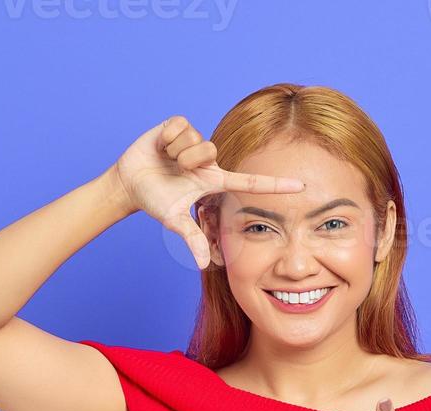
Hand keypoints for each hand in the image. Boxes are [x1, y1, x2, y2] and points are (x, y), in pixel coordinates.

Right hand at [111, 115, 303, 269]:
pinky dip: (166, 138)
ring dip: (175, 152)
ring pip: (194, 140)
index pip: (251, 182)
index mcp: (215, 180)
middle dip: (188, 161)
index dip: (276, 184)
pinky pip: (180, 127)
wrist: (129, 182)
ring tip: (166, 159)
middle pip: (210, 152)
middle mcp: (209, 159)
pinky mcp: (178, 126)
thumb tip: (202, 265)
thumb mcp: (174, 220)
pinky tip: (161, 146)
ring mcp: (195, 142)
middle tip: (175, 170)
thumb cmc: (155, 200)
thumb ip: (191, 238)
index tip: (301, 186)